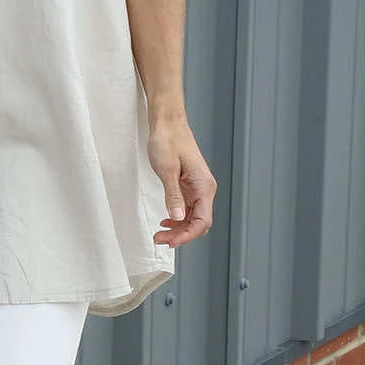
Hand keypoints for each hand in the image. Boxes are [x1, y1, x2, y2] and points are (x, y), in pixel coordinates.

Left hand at [147, 121, 215, 246]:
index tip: (170, 242)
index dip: (187, 235)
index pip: (202, 221)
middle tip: (159, 239)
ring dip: (178, 228)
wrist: (167, 123)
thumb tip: (177, 217)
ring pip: (193, 217)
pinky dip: (177, 218)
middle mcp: (204, 188)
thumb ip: (173, 195)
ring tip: (160, 233)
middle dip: (180, 235)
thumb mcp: (167, 170)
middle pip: (198, 222)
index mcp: (203, 185)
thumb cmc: (168, 140)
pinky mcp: (190, 185)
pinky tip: (166, 220)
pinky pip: (188, 208)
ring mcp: (197, 187)